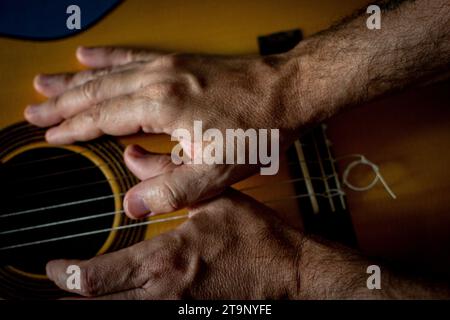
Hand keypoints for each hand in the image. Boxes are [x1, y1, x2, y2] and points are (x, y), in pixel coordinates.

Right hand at [25, 46, 305, 217]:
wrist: (286, 92)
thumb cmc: (258, 129)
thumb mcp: (217, 171)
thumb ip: (171, 189)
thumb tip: (133, 206)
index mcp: (164, 106)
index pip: (103, 117)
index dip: (73, 128)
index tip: (50, 135)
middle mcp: (160, 80)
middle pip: (97, 91)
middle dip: (62, 103)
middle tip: (33, 109)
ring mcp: (169, 66)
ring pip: (109, 72)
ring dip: (75, 79)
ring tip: (47, 83)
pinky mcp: (179, 62)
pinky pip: (133, 55)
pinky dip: (107, 56)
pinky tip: (88, 55)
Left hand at [45, 189, 302, 298]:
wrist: (288, 272)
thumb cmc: (256, 237)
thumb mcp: (214, 200)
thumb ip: (167, 178)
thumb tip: (134, 156)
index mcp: (167, 259)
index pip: (98, 277)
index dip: (67, 274)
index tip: (53, 265)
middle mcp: (165, 291)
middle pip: (97, 304)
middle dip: (70, 294)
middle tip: (57, 278)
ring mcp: (175, 308)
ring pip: (116, 312)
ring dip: (93, 301)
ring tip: (76, 286)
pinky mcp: (186, 313)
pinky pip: (141, 313)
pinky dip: (120, 303)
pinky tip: (118, 292)